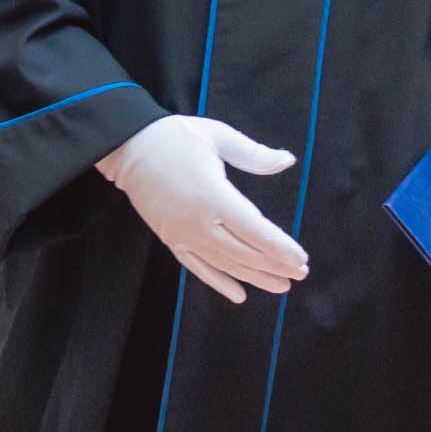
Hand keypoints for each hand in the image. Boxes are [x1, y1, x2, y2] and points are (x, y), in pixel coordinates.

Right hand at [96, 116, 308, 303]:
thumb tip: (288, 160)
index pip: (256, 231)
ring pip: (225, 264)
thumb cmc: (177, 137)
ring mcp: (182, 234)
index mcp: (214, 195)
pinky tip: (239, 295)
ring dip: (255, 278)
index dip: (281, 248)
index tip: (301, 260)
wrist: (129, 147)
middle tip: (300, 274)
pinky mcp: (170, 238)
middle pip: (245, 253)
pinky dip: (219, 282)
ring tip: (281, 286)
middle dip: (275, 266)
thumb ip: (254, 154)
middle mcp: (199, 221)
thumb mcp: (218, 137)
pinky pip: (198, 268)